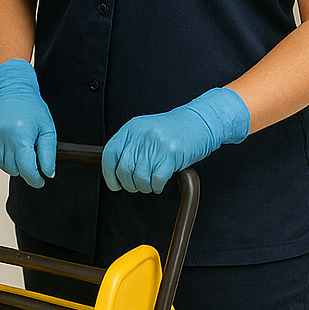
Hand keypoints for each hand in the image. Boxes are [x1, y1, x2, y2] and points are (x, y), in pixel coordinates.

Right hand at [0, 59, 56, 188]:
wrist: (11, 90)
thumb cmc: (31, 108)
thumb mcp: (47, 129)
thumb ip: (48, 154)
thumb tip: (47, 174)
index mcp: (20, 134)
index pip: (26, 169)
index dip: (35, 179)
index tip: (39, 181)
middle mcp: (2, 135)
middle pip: (12, 169)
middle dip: (23, 167)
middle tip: (28, 154)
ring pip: (0, 165)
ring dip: (10, 161)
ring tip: (17, 145)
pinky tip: (5, 143)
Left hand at [102, 87, 250, 192]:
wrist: (199, 122)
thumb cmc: (173, 130)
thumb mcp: (146, 131)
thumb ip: (131, 146)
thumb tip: (114, 171)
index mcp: (131, 128)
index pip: (110, 154)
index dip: (109, 174)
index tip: (115, 184)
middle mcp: (141, 135)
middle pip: (124, 169)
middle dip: (129, 184)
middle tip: (137, 185)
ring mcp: (156, 145)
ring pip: (140, 178)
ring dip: (144, 187)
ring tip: (151, 183)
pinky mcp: (171, 155)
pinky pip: (156, 180)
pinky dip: (157, 187)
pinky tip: (160, 183)